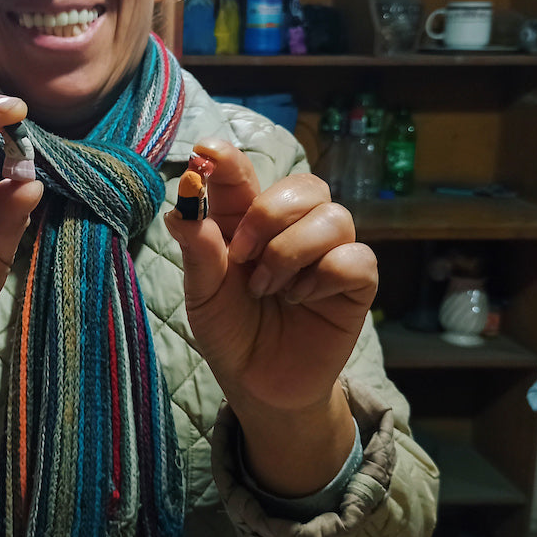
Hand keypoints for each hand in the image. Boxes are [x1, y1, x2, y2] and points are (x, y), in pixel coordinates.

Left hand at [164, 140, 373, 493]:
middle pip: (305, 185)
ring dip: (293, 252)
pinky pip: (356, 258)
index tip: (207, 151)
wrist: (258, 385)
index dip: (229, 159)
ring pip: (334, 218)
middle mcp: (291, 228)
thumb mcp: (203, 295)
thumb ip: (199, 253)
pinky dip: (325, 276)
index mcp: (246, 222)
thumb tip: (180, 209)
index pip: (244, 175)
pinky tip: (302, 299)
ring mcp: (327, 254)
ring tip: (268, 289)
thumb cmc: (230, 332)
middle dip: (269, 215)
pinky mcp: (354, 285)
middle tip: (242, 257)